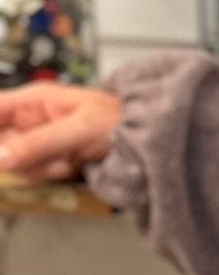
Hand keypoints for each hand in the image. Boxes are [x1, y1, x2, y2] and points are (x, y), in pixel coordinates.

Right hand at [0, 83, 122, 181]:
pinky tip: (73, 166)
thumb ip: (38, 143)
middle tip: (53, 158)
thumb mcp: (79, 129)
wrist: (148, 141)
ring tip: (70, 159)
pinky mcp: (47, 160)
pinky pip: (34, 174)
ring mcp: (37, 141)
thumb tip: (0, 157)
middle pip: (1, 144)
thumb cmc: (122, 122)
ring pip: (15, 163)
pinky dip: (53, 174)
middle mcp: (30, 119)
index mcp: (33, 100)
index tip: (2, 152)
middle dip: (22, 156)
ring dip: (42, 167)